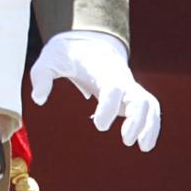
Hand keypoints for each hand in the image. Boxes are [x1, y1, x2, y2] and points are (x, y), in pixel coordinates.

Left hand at [29, 31, 161, 150]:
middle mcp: (119, 78)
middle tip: (126, 140)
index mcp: (100, 69)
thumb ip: (42, 77)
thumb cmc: (66, 53)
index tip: (99, 125)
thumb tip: (38, 99)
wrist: (87, 42)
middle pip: (138, 97)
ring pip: (148, 104)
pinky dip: (151, 125)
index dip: (110, 106)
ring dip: (149, 125)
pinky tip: (145, 144)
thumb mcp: (49, 59)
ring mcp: (128, 86)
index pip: (113, 87)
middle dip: (137, 119)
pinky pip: (148, 109)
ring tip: (143, 147)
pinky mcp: (130, 94)